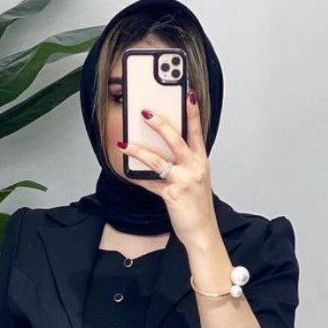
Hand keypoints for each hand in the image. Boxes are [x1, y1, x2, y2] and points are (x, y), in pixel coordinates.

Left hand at [119, 92, 217, 248]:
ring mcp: (183, 180)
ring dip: (138, 150)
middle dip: (159, 123)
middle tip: (145, 113)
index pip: (197, 131)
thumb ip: (182, 165)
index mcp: (201, 161)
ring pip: (157, 160)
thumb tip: (162, 154)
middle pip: (175, 139)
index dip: (193, 112)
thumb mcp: (195, 182)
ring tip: (124, 144)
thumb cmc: (198, 208)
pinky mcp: (172, 194)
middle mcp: (194, 167)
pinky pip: (149, 183)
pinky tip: (126, 172)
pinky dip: (136, 178)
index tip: (189, 94)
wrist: (202, 233)